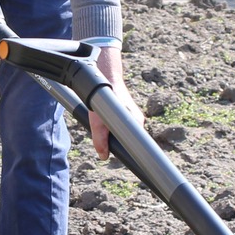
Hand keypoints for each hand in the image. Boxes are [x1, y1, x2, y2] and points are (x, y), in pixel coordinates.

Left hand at [89, 45, 128, 159]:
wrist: (105, 77)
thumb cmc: (105, 96)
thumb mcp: (98, 121)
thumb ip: (100, 140)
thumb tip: (103, 156)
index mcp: (137, 124)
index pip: (136, 146)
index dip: (128, 154)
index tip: (122, 158)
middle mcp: (136, 121)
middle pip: (127, 141)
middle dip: (115, 142)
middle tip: (104, 137)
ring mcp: (131, 117)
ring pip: (120, 133)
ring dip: (110, 134)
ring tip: (101, 123)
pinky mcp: (124, 114)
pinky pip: (117, 126)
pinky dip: (109, 127)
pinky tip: (102, 120)